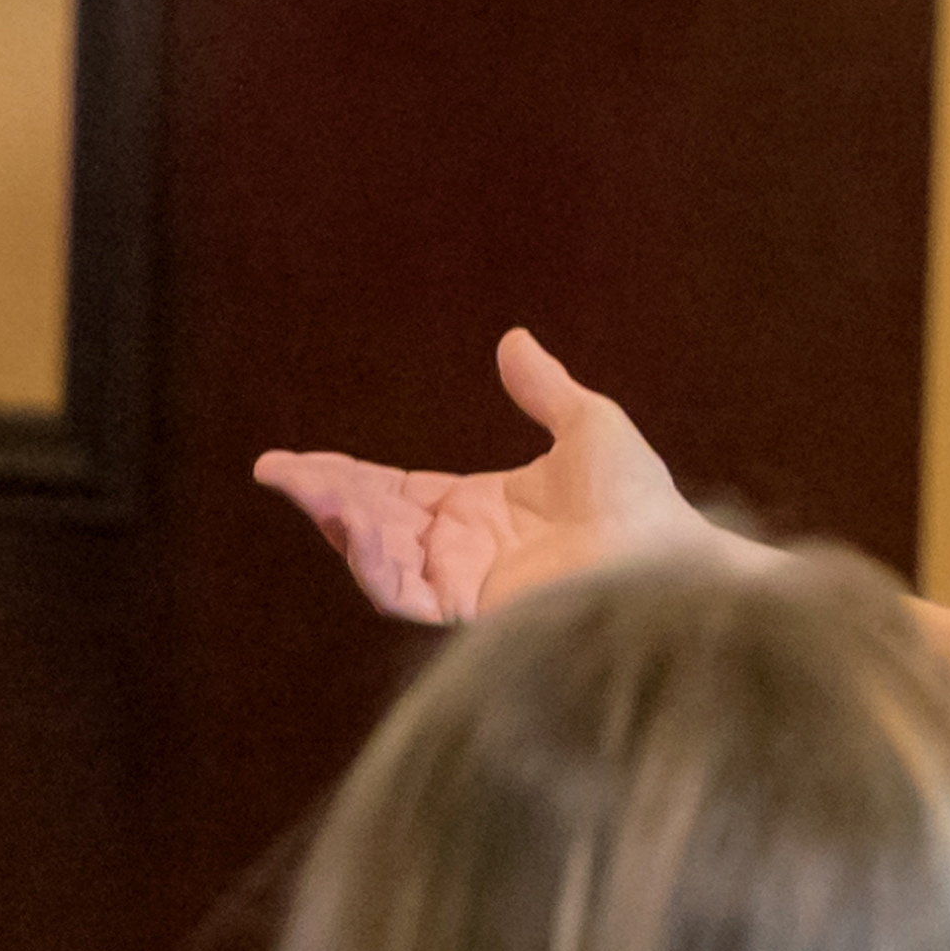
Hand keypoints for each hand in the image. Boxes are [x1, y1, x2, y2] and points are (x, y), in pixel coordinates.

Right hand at [252, 329, 730, 623]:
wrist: (672, 555)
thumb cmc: (642, 501)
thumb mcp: (588, 427)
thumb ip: (544, 390)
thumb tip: (513, 339)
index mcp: (478, 511)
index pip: (394, 493)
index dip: (343, 477)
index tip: (292, 460)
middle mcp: (463, 549)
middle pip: (374, 522)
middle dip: (324, 496)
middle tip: (277, 469)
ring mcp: (466, 583)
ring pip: (381, 558)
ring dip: (342, 523)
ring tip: (310, 489)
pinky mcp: (475, 610)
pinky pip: (409, 594)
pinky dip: (377, 565)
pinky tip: (354, 529)